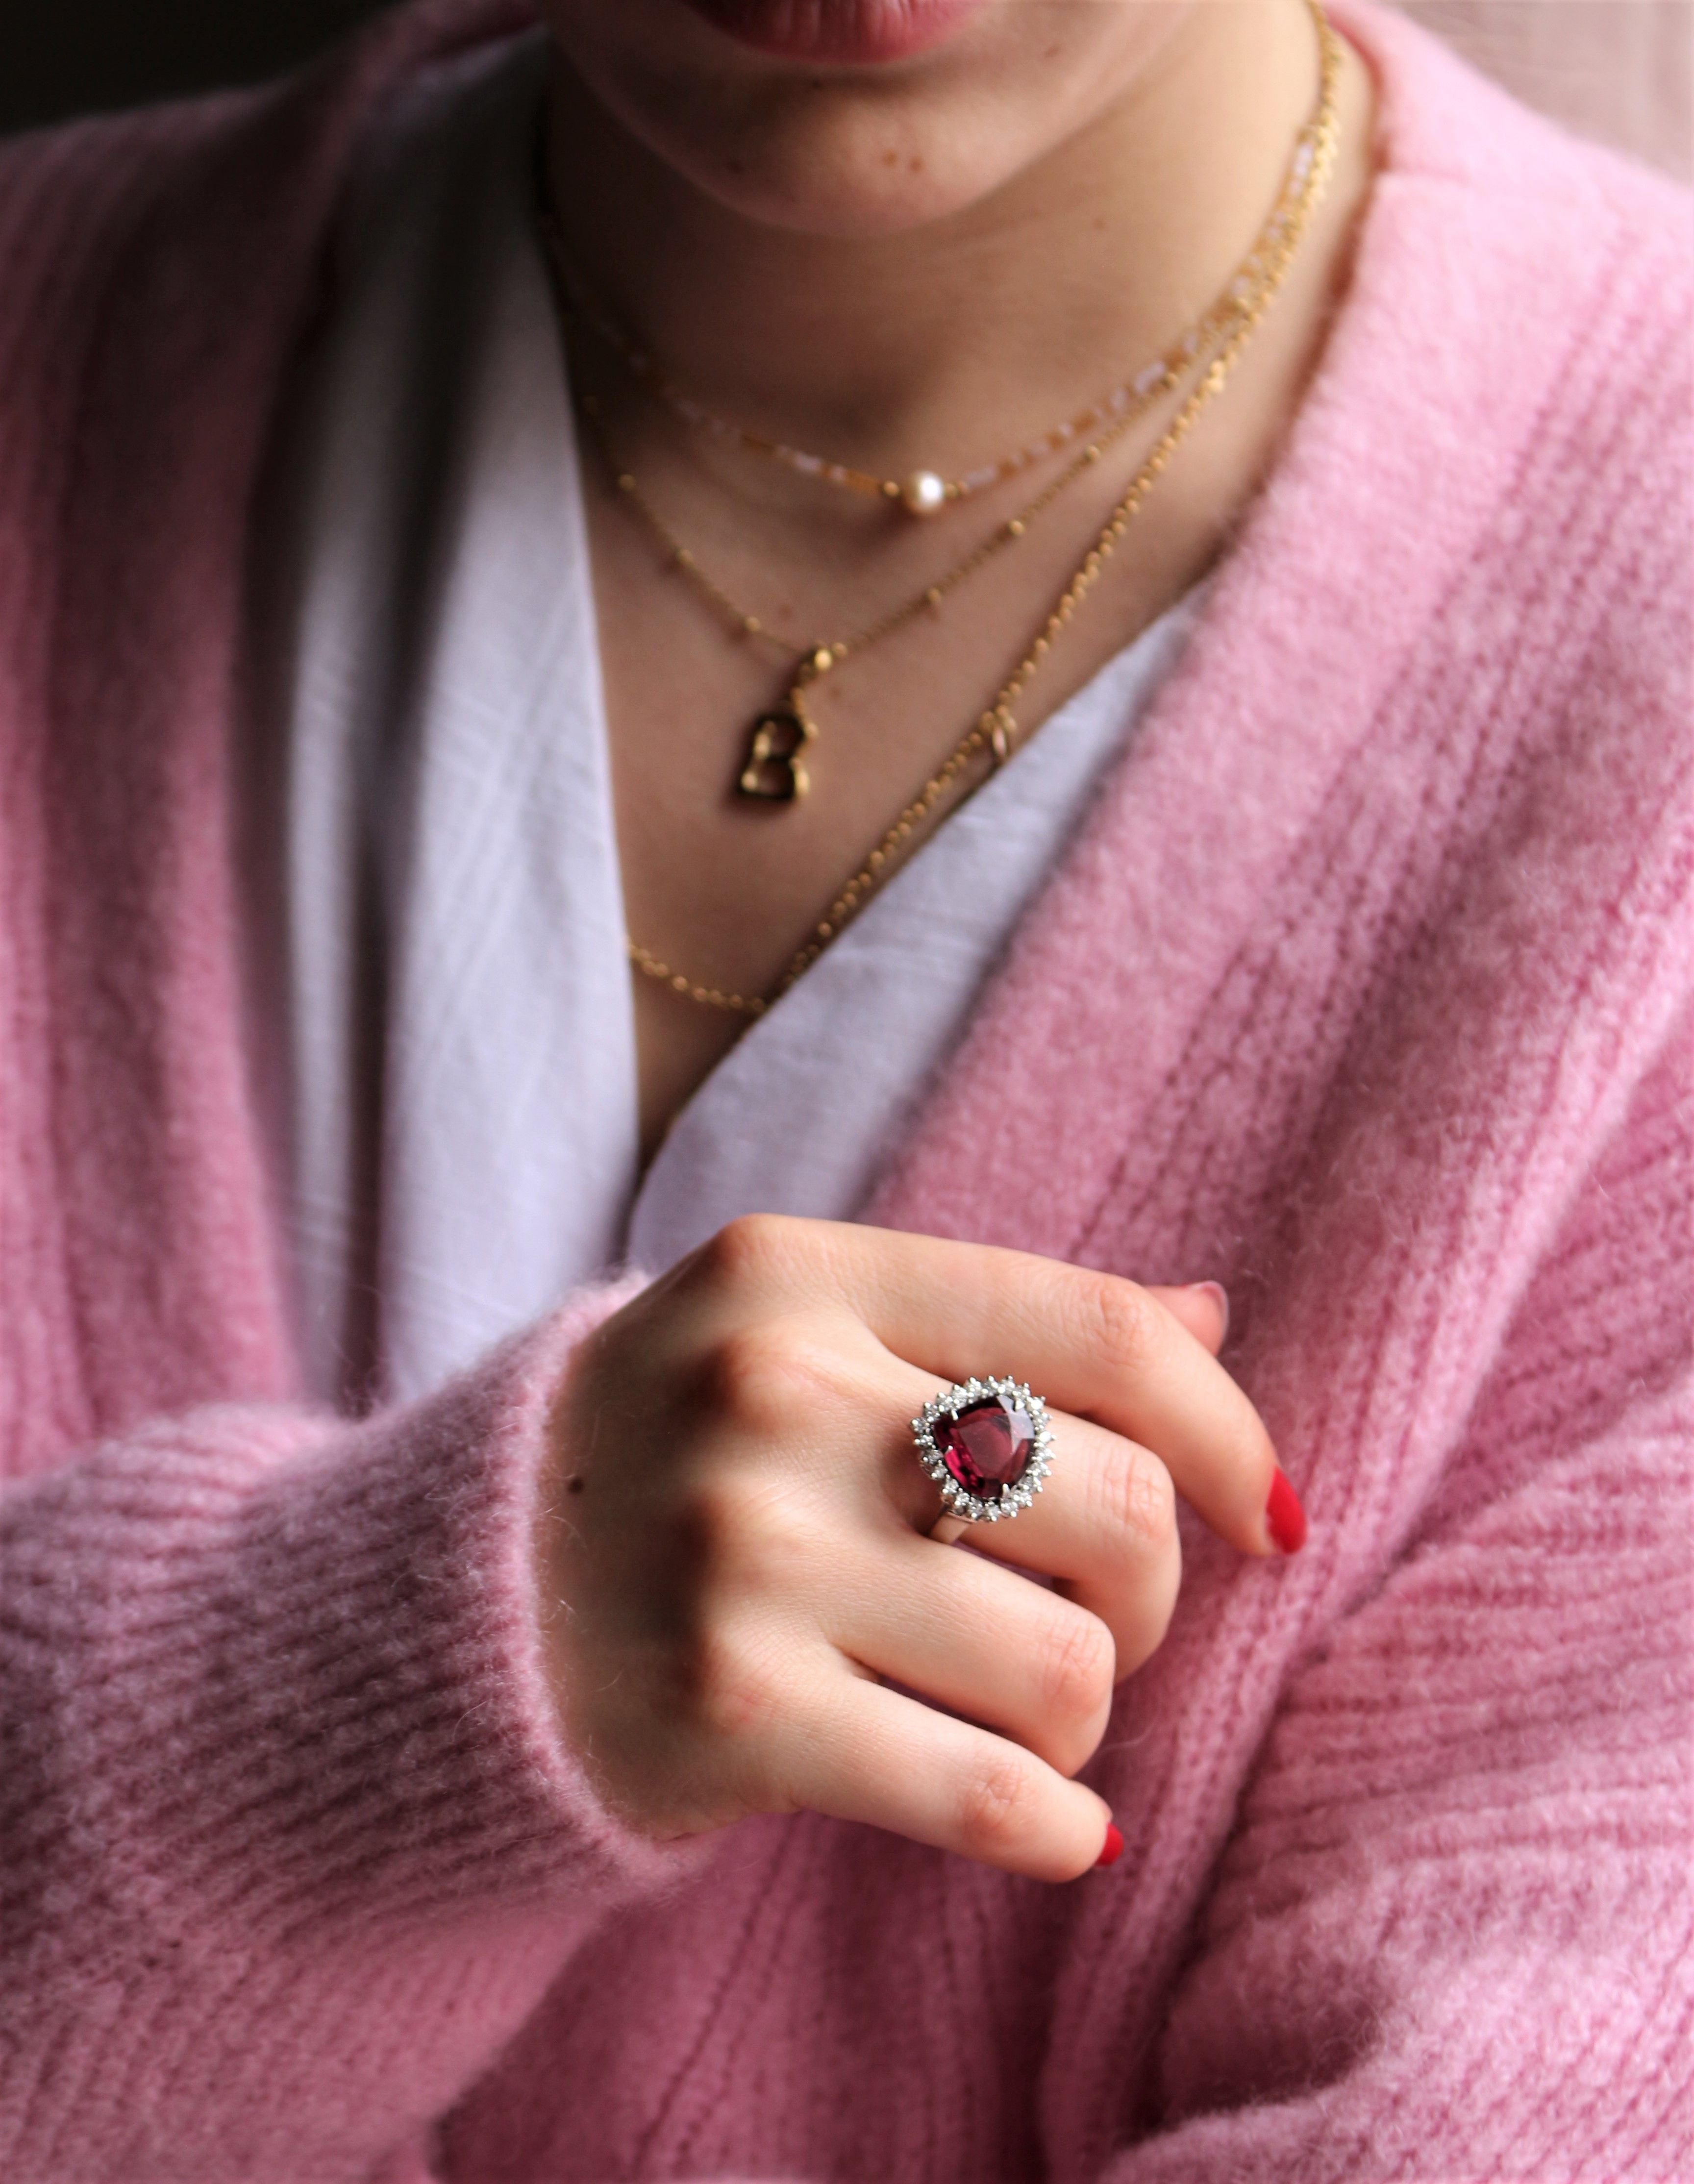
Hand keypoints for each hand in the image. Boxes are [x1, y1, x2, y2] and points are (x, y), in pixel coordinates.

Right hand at [538, 1215, 1291, 1881]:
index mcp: (798, 1275)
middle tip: (1098, 1622)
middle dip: (1151, 1592)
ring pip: (1069, 1665)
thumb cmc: (657, 1463)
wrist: (438, 1614)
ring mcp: (744, 1554)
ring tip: (1025, 1713)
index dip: (1225, 1427)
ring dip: (1086, 1715)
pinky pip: (990, 1794)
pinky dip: (1057, 1826)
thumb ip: (989, 1322)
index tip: (1265, 1510)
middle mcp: (772, 1392)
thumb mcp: (789, 1334)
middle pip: (1113, 1504)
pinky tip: (1058, 1826)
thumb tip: (1208, 1311)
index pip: (1099, 1327)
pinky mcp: (728, 1714)